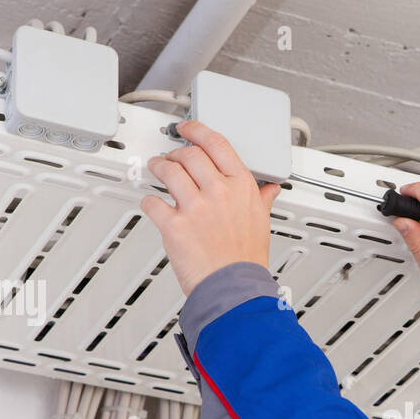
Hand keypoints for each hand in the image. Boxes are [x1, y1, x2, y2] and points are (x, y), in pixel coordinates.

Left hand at [139, 120, 282, 296]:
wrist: (234, 289)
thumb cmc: (247, 260)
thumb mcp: (262, 224)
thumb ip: (262, 200)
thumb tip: (270, 189)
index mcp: (241, 187)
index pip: (216, 144)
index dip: (197, 131)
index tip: (187, 129)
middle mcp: (218, 192)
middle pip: (189, 154)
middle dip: (175, 153)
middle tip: (171, 158)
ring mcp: (195, 208)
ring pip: (168, 171)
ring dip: (157, 167)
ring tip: (156, 169)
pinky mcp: (175, 225)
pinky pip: (152, 202)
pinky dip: (149, 201)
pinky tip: (153, 203)